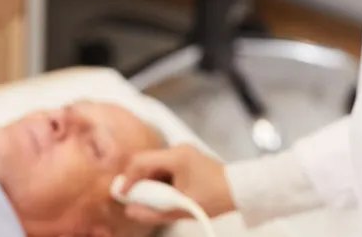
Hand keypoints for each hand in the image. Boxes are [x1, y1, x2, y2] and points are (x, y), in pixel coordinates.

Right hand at [118, 143, 235, 225]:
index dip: (127, 178)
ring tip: (153, 201)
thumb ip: (153, 212)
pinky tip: (164, 194)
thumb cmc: (215, 197)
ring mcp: (182, 152)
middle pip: (146, 162)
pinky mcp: (186, 157)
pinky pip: (164, 166)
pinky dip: (159, 180)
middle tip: (134, 200)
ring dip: (149, 182)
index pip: (140, 161)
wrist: (239, 189)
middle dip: (137, 182)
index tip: (122, 194)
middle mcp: (178, 149)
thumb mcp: (182, 209)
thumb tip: (131, 211)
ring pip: (154, 165)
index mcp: (177, 157)